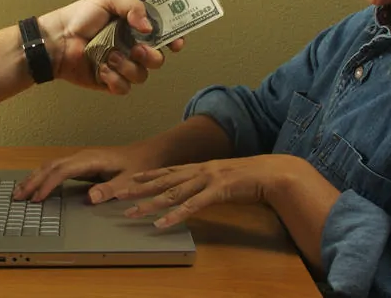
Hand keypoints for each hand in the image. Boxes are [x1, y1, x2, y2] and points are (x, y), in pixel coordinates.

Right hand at [13, 146, 161, 202]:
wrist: (146, 154)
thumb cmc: (137, 167)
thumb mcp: (128, 182)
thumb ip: (109, 190)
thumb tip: (90, 198)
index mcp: (90, 160)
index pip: (62, 171)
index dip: (48, 185)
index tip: (37, 199)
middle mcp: (81, 157)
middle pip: (50, 167)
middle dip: (32, 181)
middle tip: (17, 196)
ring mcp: (79, 159)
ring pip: (50, 165)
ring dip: (34, 177)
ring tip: (18, 191)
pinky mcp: (80, 164)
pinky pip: (56, 168)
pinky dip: (42, 176)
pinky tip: (35, 184)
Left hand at [38, 0, 184, 93]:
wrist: (57, 39)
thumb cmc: (79, 17)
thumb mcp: (108, 0)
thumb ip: (132, 7)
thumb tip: (149, 27)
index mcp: (134, 28)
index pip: (162, 35)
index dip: (173, 40)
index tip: (176, 43)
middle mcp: (131, 48)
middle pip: (157, 59)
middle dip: (152, 56)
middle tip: (137, 49)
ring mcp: (121, 66)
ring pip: (142, 75)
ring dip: (127, 66)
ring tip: (109, 56)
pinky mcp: (109, 82)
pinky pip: (123, 87)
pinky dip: (114, 79)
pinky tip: (101, 69)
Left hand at [118, 156, 279, 227]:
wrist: (272, 173)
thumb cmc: (250, 178)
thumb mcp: (224, 178)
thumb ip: (208, 183)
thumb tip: (198, 191)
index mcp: (201, 167)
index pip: (169, 170)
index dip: (149, 174)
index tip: (131, 178)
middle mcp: (200, 170)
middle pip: (164, 180)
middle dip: (140, 188)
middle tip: (119, 195)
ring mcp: (207, 179)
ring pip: (173, 193)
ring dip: (151, 204)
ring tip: (133, 212)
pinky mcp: (217, 191)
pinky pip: (192, 206)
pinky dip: (175, 215)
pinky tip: (162, 223)